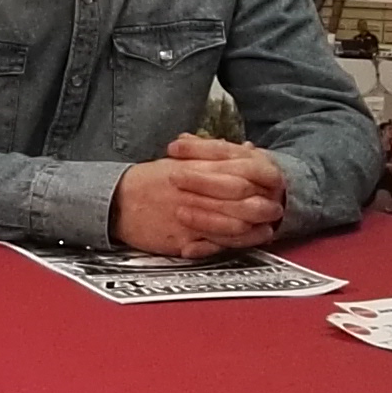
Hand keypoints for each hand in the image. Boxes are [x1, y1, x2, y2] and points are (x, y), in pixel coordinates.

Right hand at [110, 136, 288, 257]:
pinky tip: (246, 240)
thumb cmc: (148, 181)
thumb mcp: (181, 160)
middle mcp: (195, 193)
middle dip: (263, 206)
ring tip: (267, 227)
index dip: (261, 180)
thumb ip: (215, 155)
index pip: (239, 173)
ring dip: (253, 227)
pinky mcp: (182, 239)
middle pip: (241, 200)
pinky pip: (214, 243)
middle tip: (276, 208)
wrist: (115, 203)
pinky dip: (234, 243)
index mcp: (195, 170)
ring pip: (232, 224)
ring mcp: (189, 217)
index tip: (274, 183)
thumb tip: (248, 148)